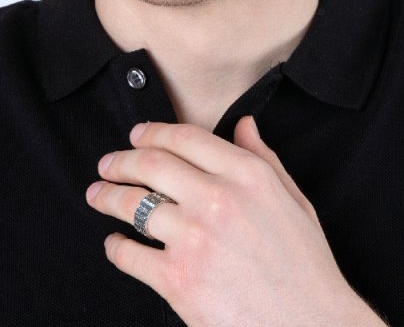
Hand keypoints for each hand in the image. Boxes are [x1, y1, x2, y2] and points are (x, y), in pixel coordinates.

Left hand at [85, 117, 385, 326]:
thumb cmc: (306, 267)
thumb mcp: (295, 201)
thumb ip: (264, 158)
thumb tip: (244, 124)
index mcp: (247, 175)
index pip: (186, 137)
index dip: (153, 132)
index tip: (136, 135)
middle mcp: (218, 198)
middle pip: (151, 164)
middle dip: (121, 160)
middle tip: (107, 164)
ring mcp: (194, 238)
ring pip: (133, 204)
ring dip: (107, 196)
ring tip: (97, 195)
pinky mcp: (177, 279)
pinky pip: (129, 254)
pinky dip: (115, 247)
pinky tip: (114, 243)